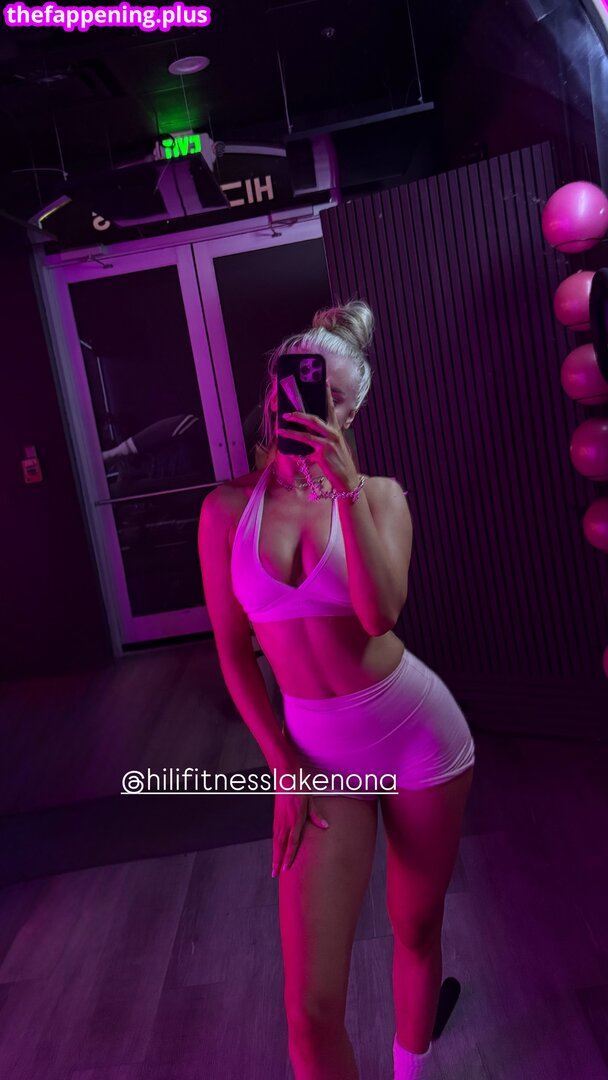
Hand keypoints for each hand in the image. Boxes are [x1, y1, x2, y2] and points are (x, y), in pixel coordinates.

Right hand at [271, 757, 329, 876]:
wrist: (285, 772)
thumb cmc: (300, 784)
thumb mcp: (311, 798)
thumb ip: (316, 814)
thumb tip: (325, 827)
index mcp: (295, 818)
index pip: (291, 842)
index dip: (288, 857)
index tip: (286, 869)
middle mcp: (284, 821)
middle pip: (280, 845)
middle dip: (277, 861)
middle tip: (274, 875)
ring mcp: (278, 818)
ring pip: (275, 841)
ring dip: (274, 854)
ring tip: (273, 867)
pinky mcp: (276, 815)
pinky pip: (275, 834)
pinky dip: (275, 844)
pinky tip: (276, 849)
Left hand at [277, 379, 358, 493]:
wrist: (346, 480)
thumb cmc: (337, 465)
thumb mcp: (331, 449)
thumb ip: (320, 439)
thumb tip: (303, 433)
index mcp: (336, 430)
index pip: (331, 408)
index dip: (327, 394)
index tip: (324, 380)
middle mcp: (334, 433)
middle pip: (316, 416)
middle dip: (301, 411)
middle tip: (289, 407)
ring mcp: (329, 442)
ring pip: (309, 428)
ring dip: (294, 423)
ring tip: (283, 420)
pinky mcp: (323, 451)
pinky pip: (305, 442)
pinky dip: (293, 438)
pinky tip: (284, 437)